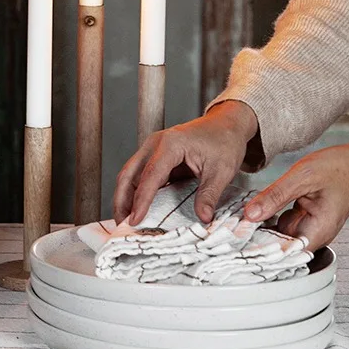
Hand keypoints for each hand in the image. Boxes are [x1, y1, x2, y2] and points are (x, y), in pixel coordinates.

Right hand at [112, 100, 258, 225]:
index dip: (141, 201)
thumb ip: (209, 195)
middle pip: (128, 174)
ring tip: (126, 220)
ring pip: (130, 175)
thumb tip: (203, 218)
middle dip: (121, 201)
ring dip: (125, 197)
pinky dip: (136, 192)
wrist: (227, 124)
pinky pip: (140, 175)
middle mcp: (155, 144)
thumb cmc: (224, 141)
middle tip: (123, 225)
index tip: (135, 221)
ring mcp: (152, 149)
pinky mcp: (155, 156)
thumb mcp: (222, 171)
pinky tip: (138, 208)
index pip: (150, 176)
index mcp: (170, 144)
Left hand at [244, 140, 348, 251]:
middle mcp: (316, 233)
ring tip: (245, 217)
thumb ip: (275, 195)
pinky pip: (283, 223)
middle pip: (280, 245)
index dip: (261, 249)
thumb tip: (250, 214)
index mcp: (319, 230)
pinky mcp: (306, 218)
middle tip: (235, 227)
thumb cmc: (339, 168)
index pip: (285, 253)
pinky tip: (260, 209)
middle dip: (258, 236)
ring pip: (279, 234)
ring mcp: (311, 226)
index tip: (239, 241)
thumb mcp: (302, 177)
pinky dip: (272, 216)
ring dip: (263, 226)